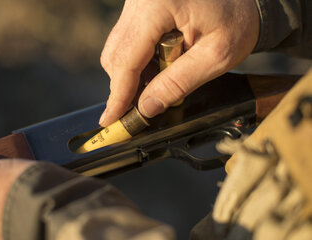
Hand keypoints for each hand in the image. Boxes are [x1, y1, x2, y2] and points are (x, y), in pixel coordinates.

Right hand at [99, 0, 258, 125]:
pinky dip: (139, 60)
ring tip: (160, 81)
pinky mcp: (140, 7)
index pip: (127, 59)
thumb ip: (178, 83)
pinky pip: (128, 40)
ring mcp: (137, 1)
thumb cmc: (237, 19)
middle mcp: (140, 0)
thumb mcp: (216, 56)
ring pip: (119, 48)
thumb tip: (147, 107)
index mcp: (157, 5)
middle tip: (143, 106)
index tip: (110, 119)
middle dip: (127, 85)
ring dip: (134, 73)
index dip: (119, 94)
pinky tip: (159, 66)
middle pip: (116, 54)